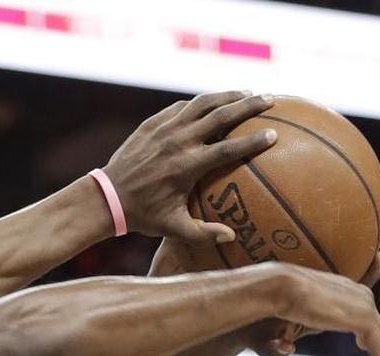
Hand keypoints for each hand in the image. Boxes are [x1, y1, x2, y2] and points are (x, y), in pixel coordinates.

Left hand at [104, 91, 276, 242]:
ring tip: (247, 94)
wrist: (106, 197)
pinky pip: (181, 107)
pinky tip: (212, 103)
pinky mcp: (152, 123)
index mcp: (187, 166)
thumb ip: (202, 234)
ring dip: (227, 96)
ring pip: (202, 103)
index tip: (274, 136)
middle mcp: (178, 142)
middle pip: (221, 116)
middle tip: (270, 100)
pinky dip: (200, 103)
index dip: (253, 141)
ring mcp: (164, 129)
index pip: (228, 148)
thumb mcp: (172, 228)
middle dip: (249, 106)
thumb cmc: (142, 215)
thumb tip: (232, 237)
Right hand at [266, 262, 379, 355]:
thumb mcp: (285, 323)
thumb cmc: (272, 305)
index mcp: (343, 290)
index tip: (364, 346)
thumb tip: (287, 345)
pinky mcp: (364, 318)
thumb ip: (288, 335)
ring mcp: (365, 305)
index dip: (370, 331)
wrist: (277, 288)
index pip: (363, 309)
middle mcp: (359, 294)